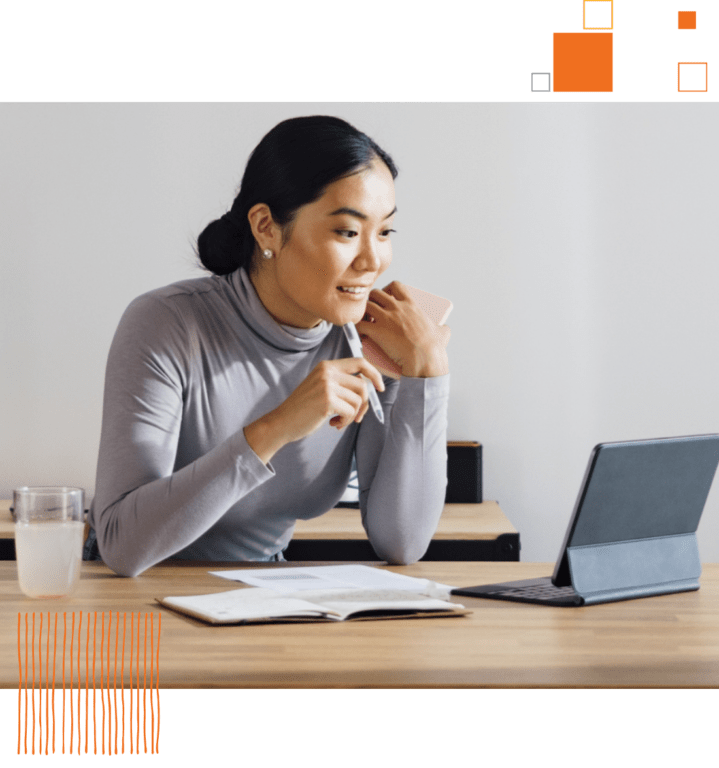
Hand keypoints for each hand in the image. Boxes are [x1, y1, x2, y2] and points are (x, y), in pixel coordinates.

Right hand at [244, 358, 384, 463]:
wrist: (282, 422)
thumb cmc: (304, 408)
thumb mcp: (321, 387)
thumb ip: (342, 383)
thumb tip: (371, 388)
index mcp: (327, 366)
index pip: (360, 362)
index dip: (374, 374)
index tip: (380, 388)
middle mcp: (327, 372)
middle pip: (363, 385)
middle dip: (364, 404)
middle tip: (356, 417)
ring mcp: (327, 385)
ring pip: (358, 400)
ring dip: (352, 415)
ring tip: (338, 420)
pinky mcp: (327, 400)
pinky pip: (351, 411)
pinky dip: (345, 421)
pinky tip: (332, 424)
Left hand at [355, 281, 449, 377]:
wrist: (424, 359)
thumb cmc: (434, 349)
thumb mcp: (442, 333)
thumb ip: (443, 328)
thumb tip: (445, 329)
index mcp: (411, 305)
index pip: (396, 286)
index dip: (388, 289)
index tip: (387, 297)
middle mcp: (396, 308)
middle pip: (376, 294)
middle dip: (372, 301)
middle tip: (373, 312)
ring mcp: (385, 319)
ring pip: (366, 307)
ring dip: (363, 313)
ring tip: (366, 323)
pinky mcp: (377, 331)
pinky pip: (360, 324)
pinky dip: (357, 328)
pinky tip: (359, 334)